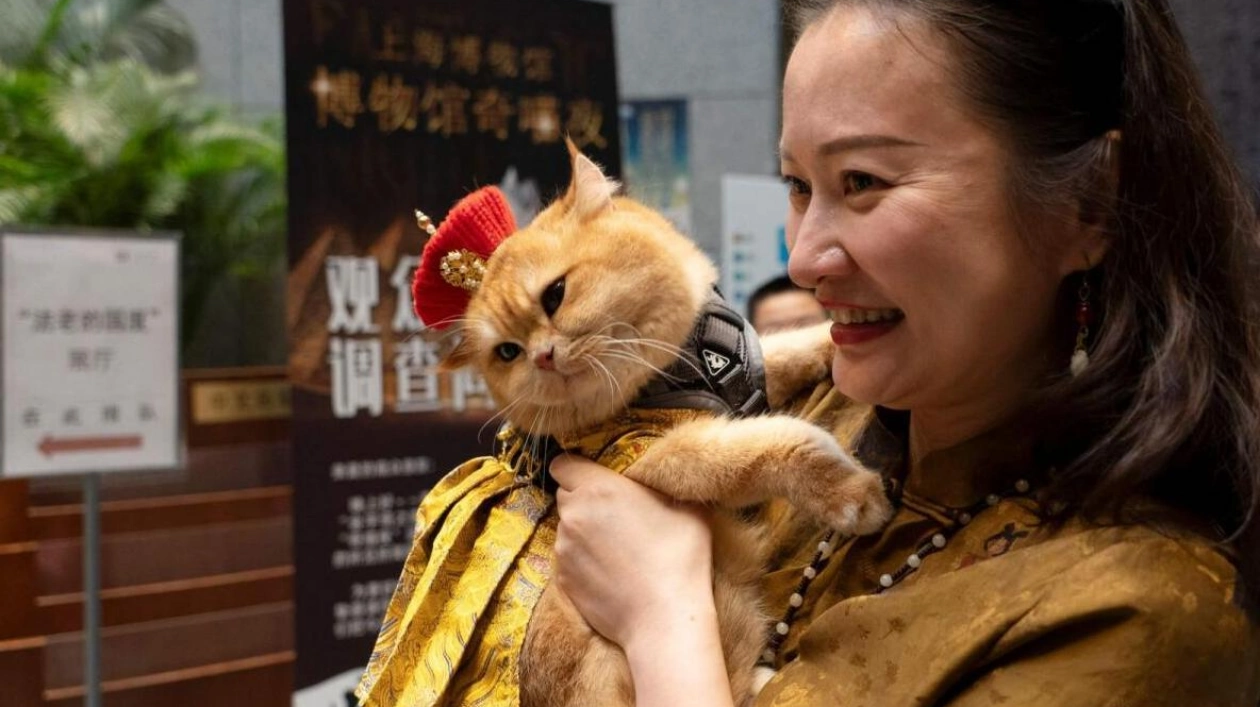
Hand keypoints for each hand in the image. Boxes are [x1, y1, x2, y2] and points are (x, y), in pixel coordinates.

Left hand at [550, 454, 715, 651]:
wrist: (663, 619)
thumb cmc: (680, 558)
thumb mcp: (687, 508)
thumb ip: (663, 485)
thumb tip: (665, 477)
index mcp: (598, 488)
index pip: (563, 465)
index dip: (576, 469)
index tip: (593, 478)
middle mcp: (574, 515)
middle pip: (565, 496)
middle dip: (582, 500)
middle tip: (612, 514)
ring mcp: (564, 549)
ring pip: (566, 529)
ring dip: (583, 532)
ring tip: (615, 549)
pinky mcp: (563, 579)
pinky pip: (568, 559)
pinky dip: (582, 561)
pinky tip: (610, 572)